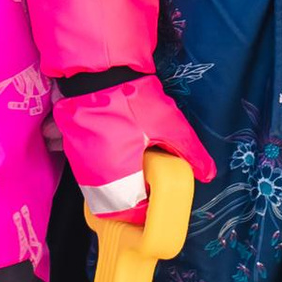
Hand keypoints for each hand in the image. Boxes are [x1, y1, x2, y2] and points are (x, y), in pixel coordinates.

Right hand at [54, 77, 214, 219]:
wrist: (98, 70)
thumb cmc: (132, 98)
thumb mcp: (169, 124)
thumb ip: (190, 152)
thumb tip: (208, 174)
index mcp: (116, 174)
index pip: (130, 211)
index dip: (147, 208)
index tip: (158, 196)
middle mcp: (92, 174)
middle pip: (113, 205)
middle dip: (131, 200)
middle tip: (148, 184)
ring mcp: (80, 162)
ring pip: (100, 190)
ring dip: (117, 187)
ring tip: (135, 168)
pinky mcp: (73, 148)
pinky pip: (90, 173)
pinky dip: (104, 172)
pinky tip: (119, 155)